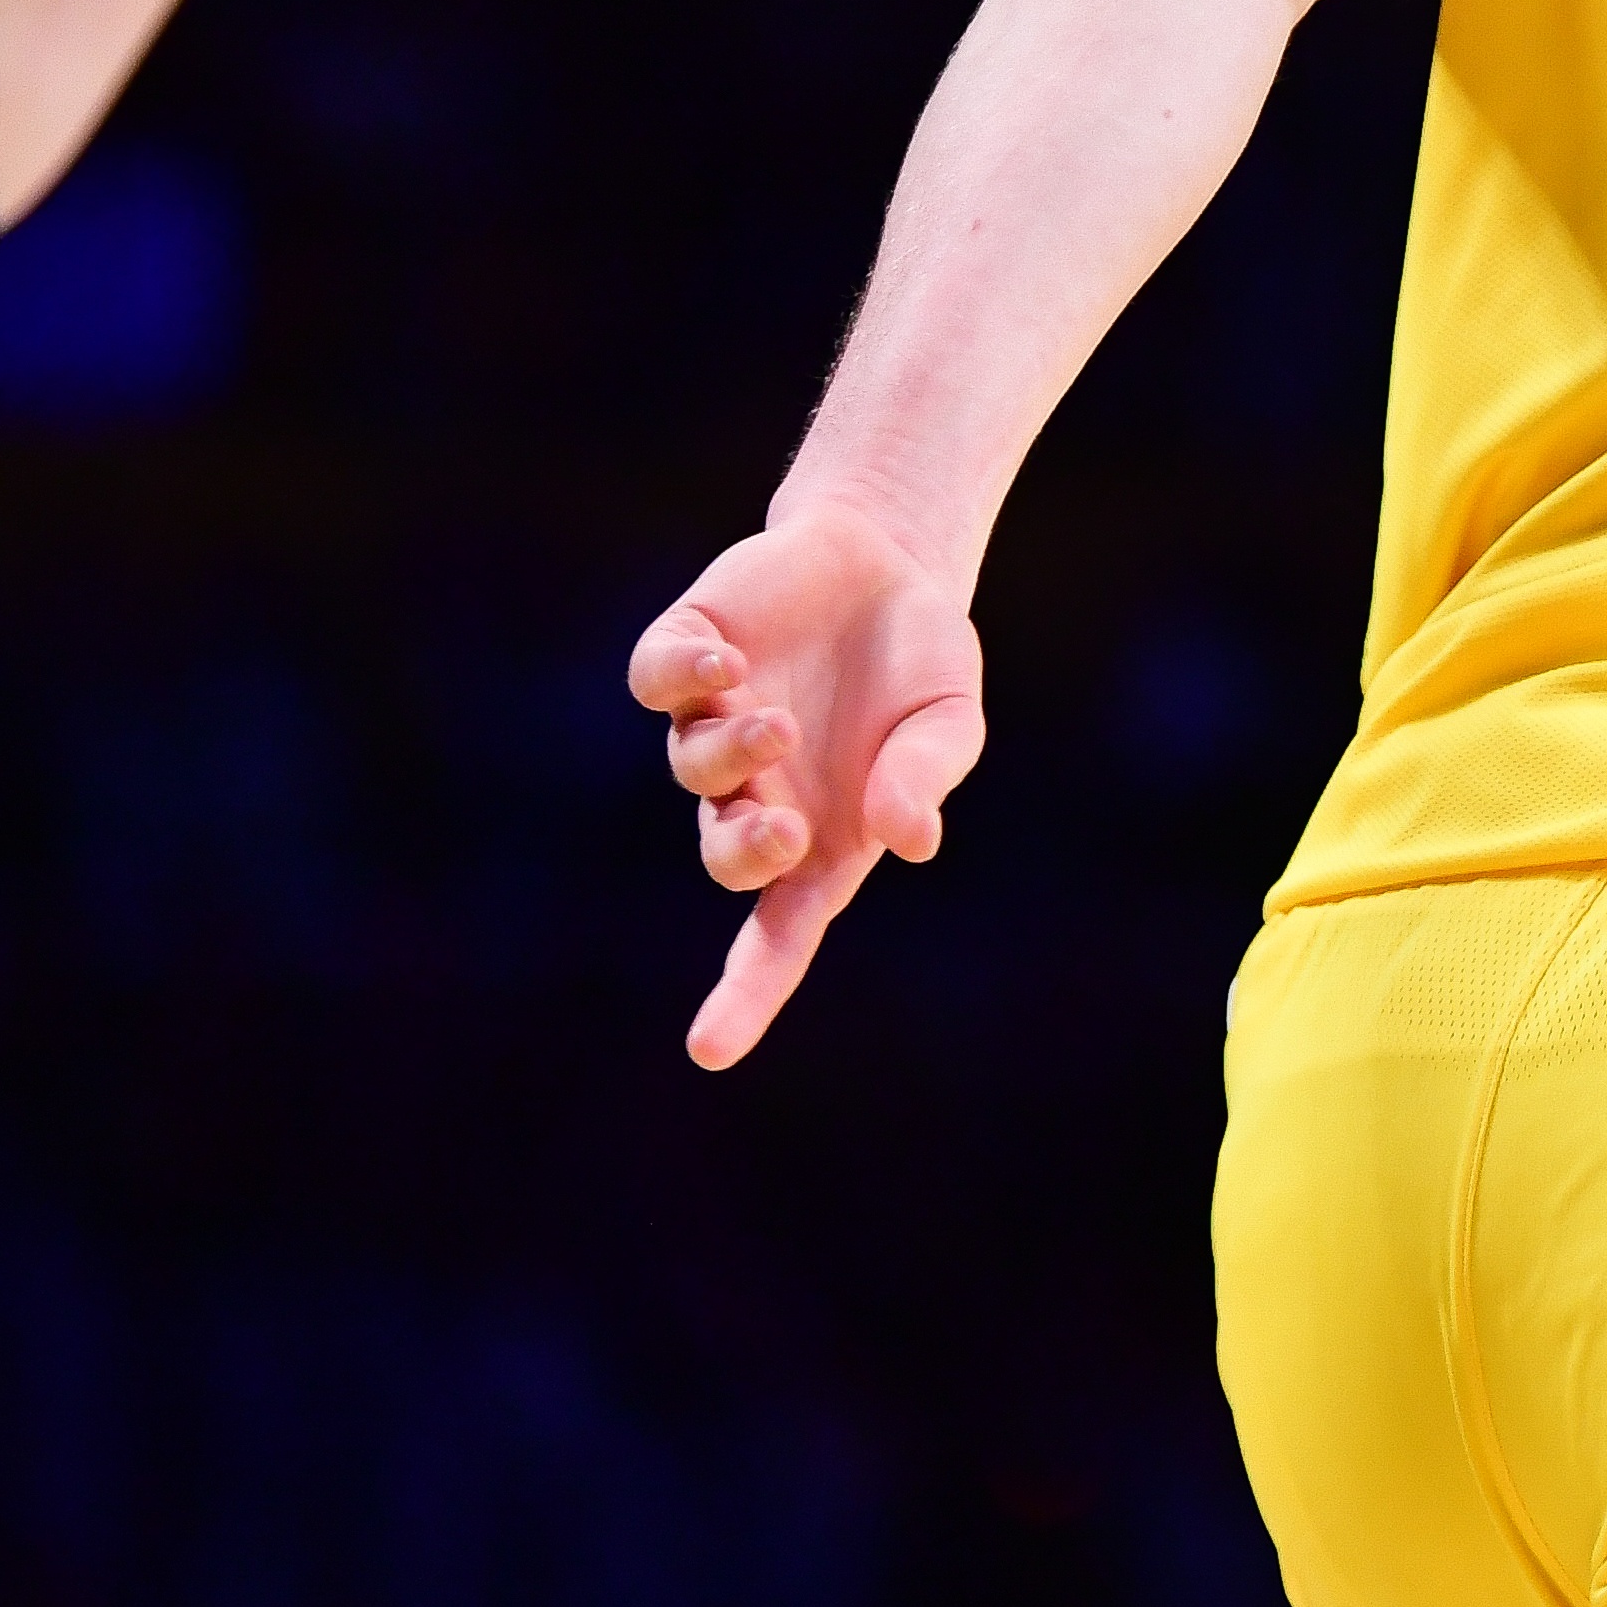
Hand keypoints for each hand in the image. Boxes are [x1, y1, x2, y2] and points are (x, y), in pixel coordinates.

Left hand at [632, 507, 988, 1068]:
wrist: (889, 557)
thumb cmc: (920, 664)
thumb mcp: (947, 722)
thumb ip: (927, 779)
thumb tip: (908, 840)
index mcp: (823, 835)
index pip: (776, 937)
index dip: (745, 996)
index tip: (708, 1050)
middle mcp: (758, 791)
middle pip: (727, 854)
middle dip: (746, 850)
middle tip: (783, 826)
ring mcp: (716, 721)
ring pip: (694, 764)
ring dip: (734, 754)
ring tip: (778, 721)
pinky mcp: (686, 651)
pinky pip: (659, 680)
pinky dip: (684, 678)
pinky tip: (727, 661)